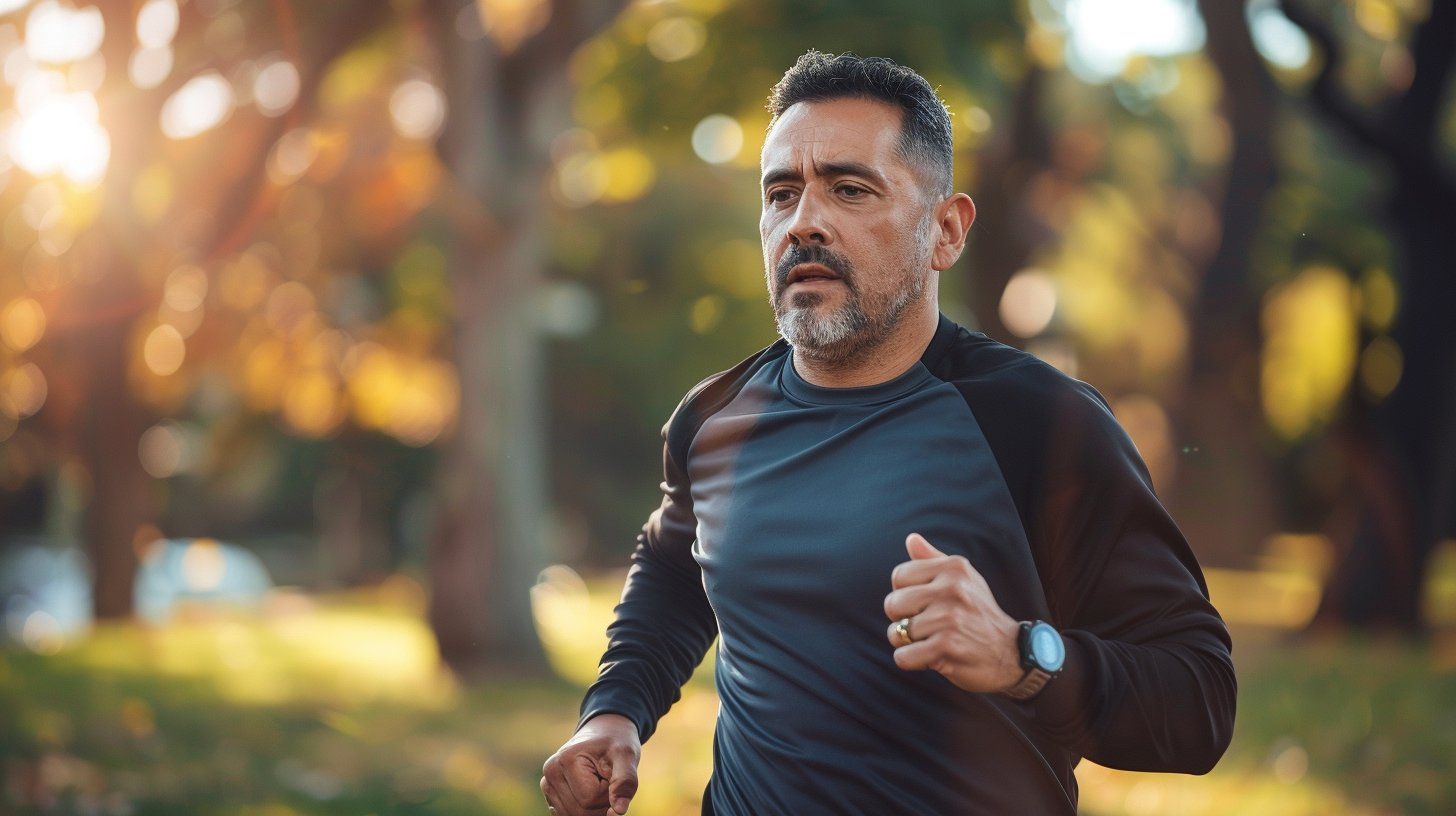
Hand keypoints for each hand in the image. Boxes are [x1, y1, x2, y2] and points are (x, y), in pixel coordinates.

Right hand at [541, 713, 640, 815]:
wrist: (605, 733)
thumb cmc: (617, 742)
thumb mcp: (627, 755)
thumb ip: (625, 782)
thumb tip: (618, 812)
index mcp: (566, 760)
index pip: (590, 799)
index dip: (608, 793)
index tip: (612, 773)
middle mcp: (551, 772)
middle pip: (580, 811)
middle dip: (601, 803)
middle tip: (608, 780)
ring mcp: (547, 784)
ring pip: (574, 815)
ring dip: (594, 807)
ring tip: (599, 783)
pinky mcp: (550, 792)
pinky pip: (568, 814)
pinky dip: (585, 809)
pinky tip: (589, 791)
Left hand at [883, 533, 1023, 693]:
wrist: (1010, 653)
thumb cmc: (977, 614)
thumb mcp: (963, 580)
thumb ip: (933, 559)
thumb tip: (911, 538)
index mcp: (954, 568)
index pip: (899, 576)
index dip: (905, 594)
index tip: (924, 604)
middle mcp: (952, 589)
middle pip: (892, 604)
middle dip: (902, 620)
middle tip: (926, 627)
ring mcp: (949, 618)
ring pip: (896, 632)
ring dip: (908, 643)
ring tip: (931, 642)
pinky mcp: (946, 647)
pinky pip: (903, 656)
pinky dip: (911, 661)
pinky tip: (931, 658)